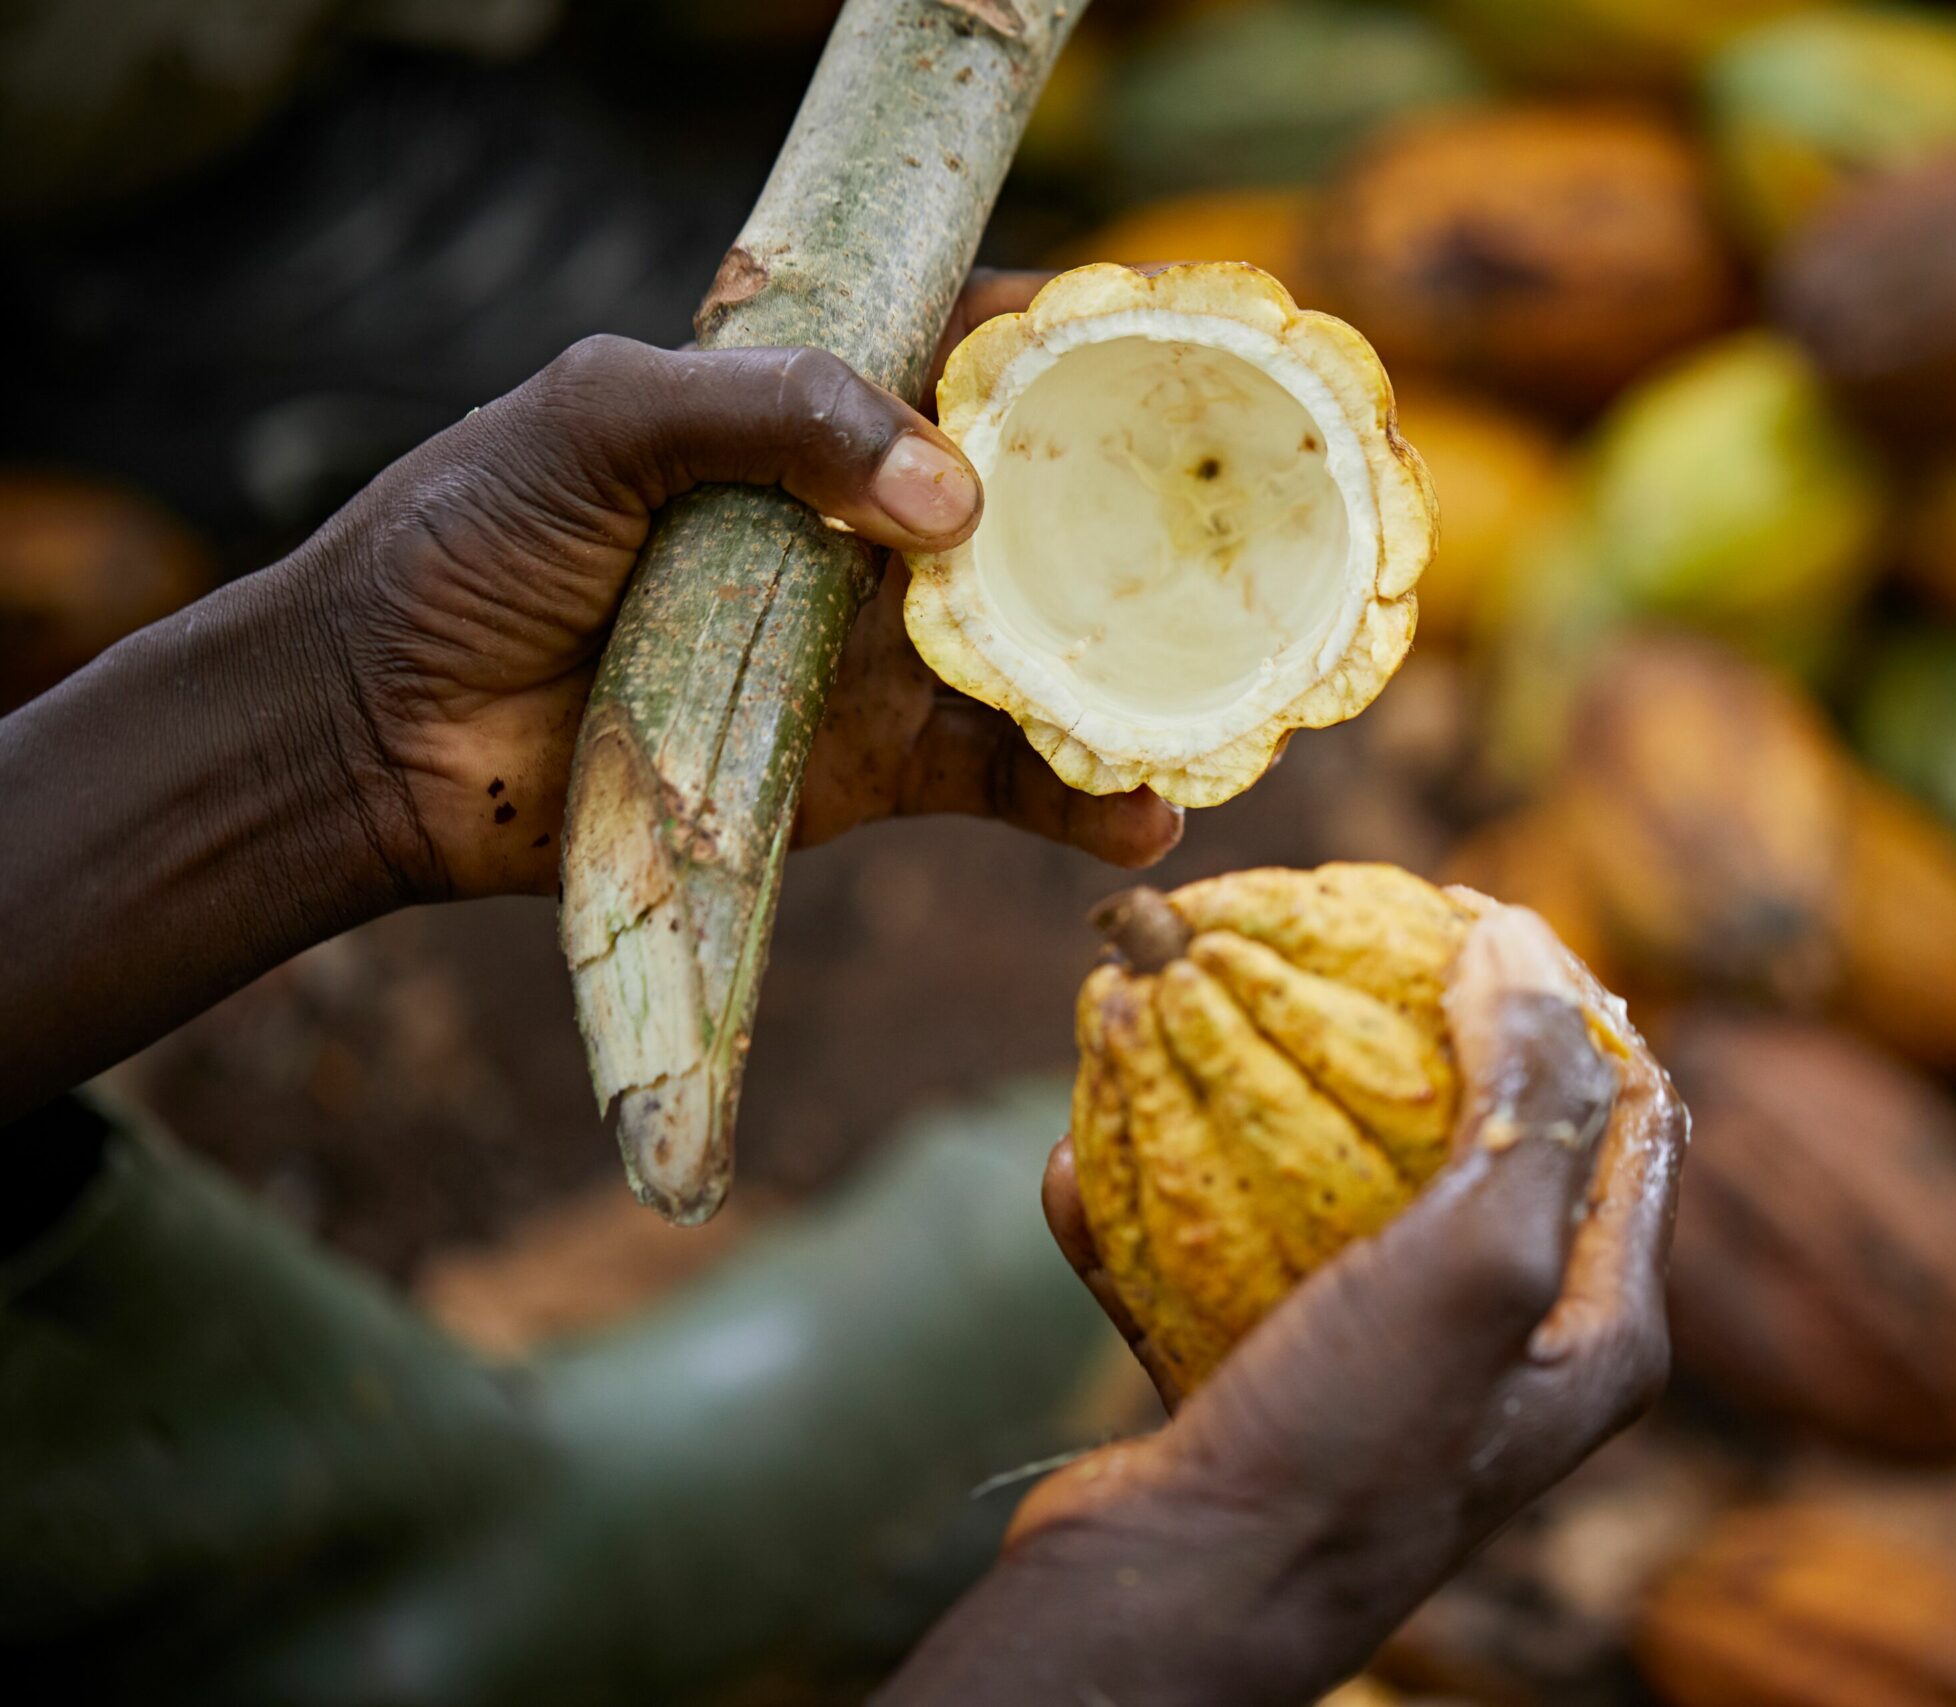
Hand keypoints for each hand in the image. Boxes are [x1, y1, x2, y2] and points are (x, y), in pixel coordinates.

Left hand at [289, 269, 1180, 899]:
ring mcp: (880, 651)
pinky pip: (1003, 779)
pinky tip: (1147, 809)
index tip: (1175, 341)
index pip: (970, 348)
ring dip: (1145, 668)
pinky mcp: (872, 769)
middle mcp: (867, 525)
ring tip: (1237, 686)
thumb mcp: (605, 417)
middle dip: (1153, 509)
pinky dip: (1082, 800)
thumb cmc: (468, 542)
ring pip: (1051, 649)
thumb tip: (958, 496)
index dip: (1073, 341)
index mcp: (806, 412)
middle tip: (1262, 520)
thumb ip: (773, 414)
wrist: (382, 735)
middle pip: (1047, 505)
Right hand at [879, 907, 1687, 1706]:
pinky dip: (1152, 1203)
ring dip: (1251, 1099)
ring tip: (1175, 1010)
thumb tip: (1524, 943)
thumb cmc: (1347, 1445)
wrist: (1176, 1602)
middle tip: (1331, 934)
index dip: (1568, 998)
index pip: (1626, 1116)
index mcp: (1596, 1328)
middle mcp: (1503, 1345)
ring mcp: (1380, 1363)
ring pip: (1327, 1185)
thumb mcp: (1478, 1265)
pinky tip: (1078, 1153)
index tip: (1467, 908)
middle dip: (1405, 1027)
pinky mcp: (1265, 1382)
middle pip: (1476, 1134)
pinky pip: (1210, 1256)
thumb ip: (1529, 1103)